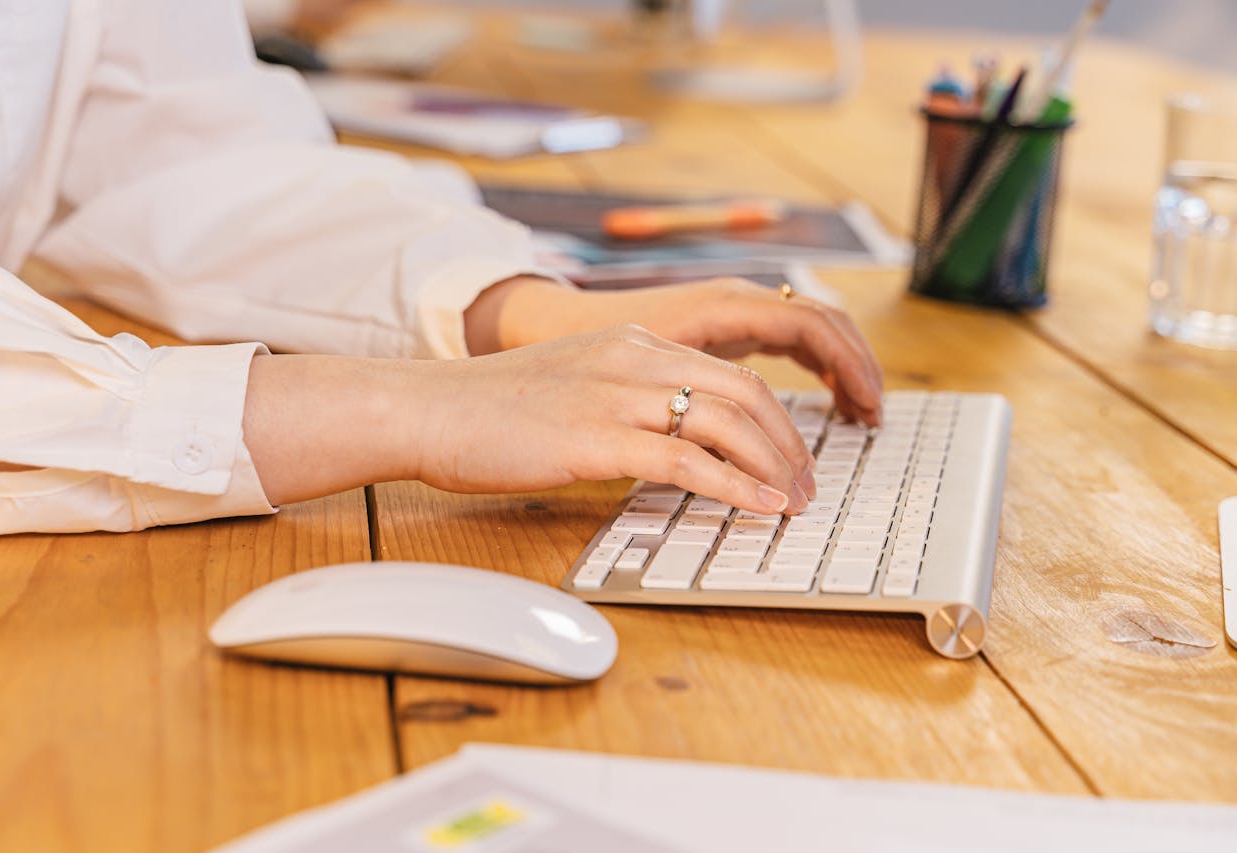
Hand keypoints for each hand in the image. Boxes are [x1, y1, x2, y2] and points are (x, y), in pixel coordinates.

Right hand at [243, 326, 817, 513]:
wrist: (429, 409)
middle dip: (788, 442)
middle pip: (743, 392)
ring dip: (773, 465)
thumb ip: (624, 400)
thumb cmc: (490, 410)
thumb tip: (670, 444)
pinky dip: (734, 486)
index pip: (727, 372)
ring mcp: (615, 395)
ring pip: (726, 420)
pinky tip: (759, 507)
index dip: (773, 416)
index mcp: (631, 344)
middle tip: (807, 484)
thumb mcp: (572, 385)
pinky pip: (685, 458)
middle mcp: (633, 359)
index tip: (791, 454)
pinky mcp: (595, 437)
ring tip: (794, 502)